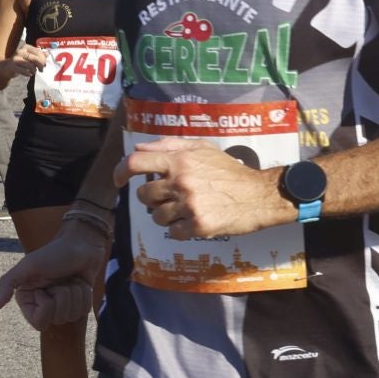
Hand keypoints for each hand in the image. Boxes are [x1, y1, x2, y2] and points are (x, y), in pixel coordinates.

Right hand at [0, 221, 105, 327]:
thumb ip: (8, 284)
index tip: (44, 289)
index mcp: (29, 299)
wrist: (80, 244)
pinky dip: (84, 294)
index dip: (46, 306)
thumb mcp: (28, 266)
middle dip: (62, 296)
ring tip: (70, 279)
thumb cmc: (53, 253)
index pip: (39, 322)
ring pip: (73, 315)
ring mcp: (63, 305)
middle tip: (59, 280)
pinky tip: (80, 282)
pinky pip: (84, 310)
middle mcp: (45, 305)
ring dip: (74, 293)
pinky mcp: (79, 302)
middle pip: (58, 318)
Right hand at [9, 43, 50, 74]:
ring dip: (34, 70)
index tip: (44, 64)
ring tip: (33, 72)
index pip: (38, 52)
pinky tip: (28, 74)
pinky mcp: (12, 67)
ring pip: (30, 65)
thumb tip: (48, 53)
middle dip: (41, 65)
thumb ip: (38, 55)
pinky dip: (28, 74)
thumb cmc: (20, 62)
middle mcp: (20, 51)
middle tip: (41, 70)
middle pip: (35, 59)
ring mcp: (15, 59)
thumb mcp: (29, 57)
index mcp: (25, 47)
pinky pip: (24, 71)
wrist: (6, 67)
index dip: (43, 59)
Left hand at [119, 138, 287, 239]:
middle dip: (152, 199)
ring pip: (157, 216)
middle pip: (144, 195)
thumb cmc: (231, 171)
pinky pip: (173, 233)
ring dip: (167, 216)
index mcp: (181, 160)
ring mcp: (189, 204)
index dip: (120, 172)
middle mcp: (182, 181)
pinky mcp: (198, 225)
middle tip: (169, 198)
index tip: (118, 181)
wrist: (260, 195)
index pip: (136, 162)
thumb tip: (140, 147)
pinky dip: (181, 230)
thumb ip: (171, 145)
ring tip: (186, 210)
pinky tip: (195, 221)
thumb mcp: (204, 149)